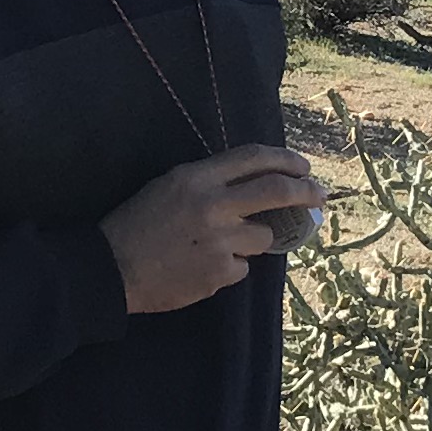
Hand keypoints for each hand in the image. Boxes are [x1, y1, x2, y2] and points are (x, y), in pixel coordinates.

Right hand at [100, 144, 321, 313]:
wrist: (111, 268)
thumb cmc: (136, 223)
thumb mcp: (168, 186)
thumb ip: (209, 182)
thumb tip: (254, 183)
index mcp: (197, 178)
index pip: (254, 157)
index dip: (285, 159)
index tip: (303, 166)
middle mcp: (213, 205)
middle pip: (276, 192)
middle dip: (305, 191)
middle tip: (319, 195)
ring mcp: (219, 241)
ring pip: (263, 237)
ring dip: (252, 240)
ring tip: (219, 246)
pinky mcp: (220, 273)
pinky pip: (242, 267)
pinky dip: (229, 267)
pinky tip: (201, 267)